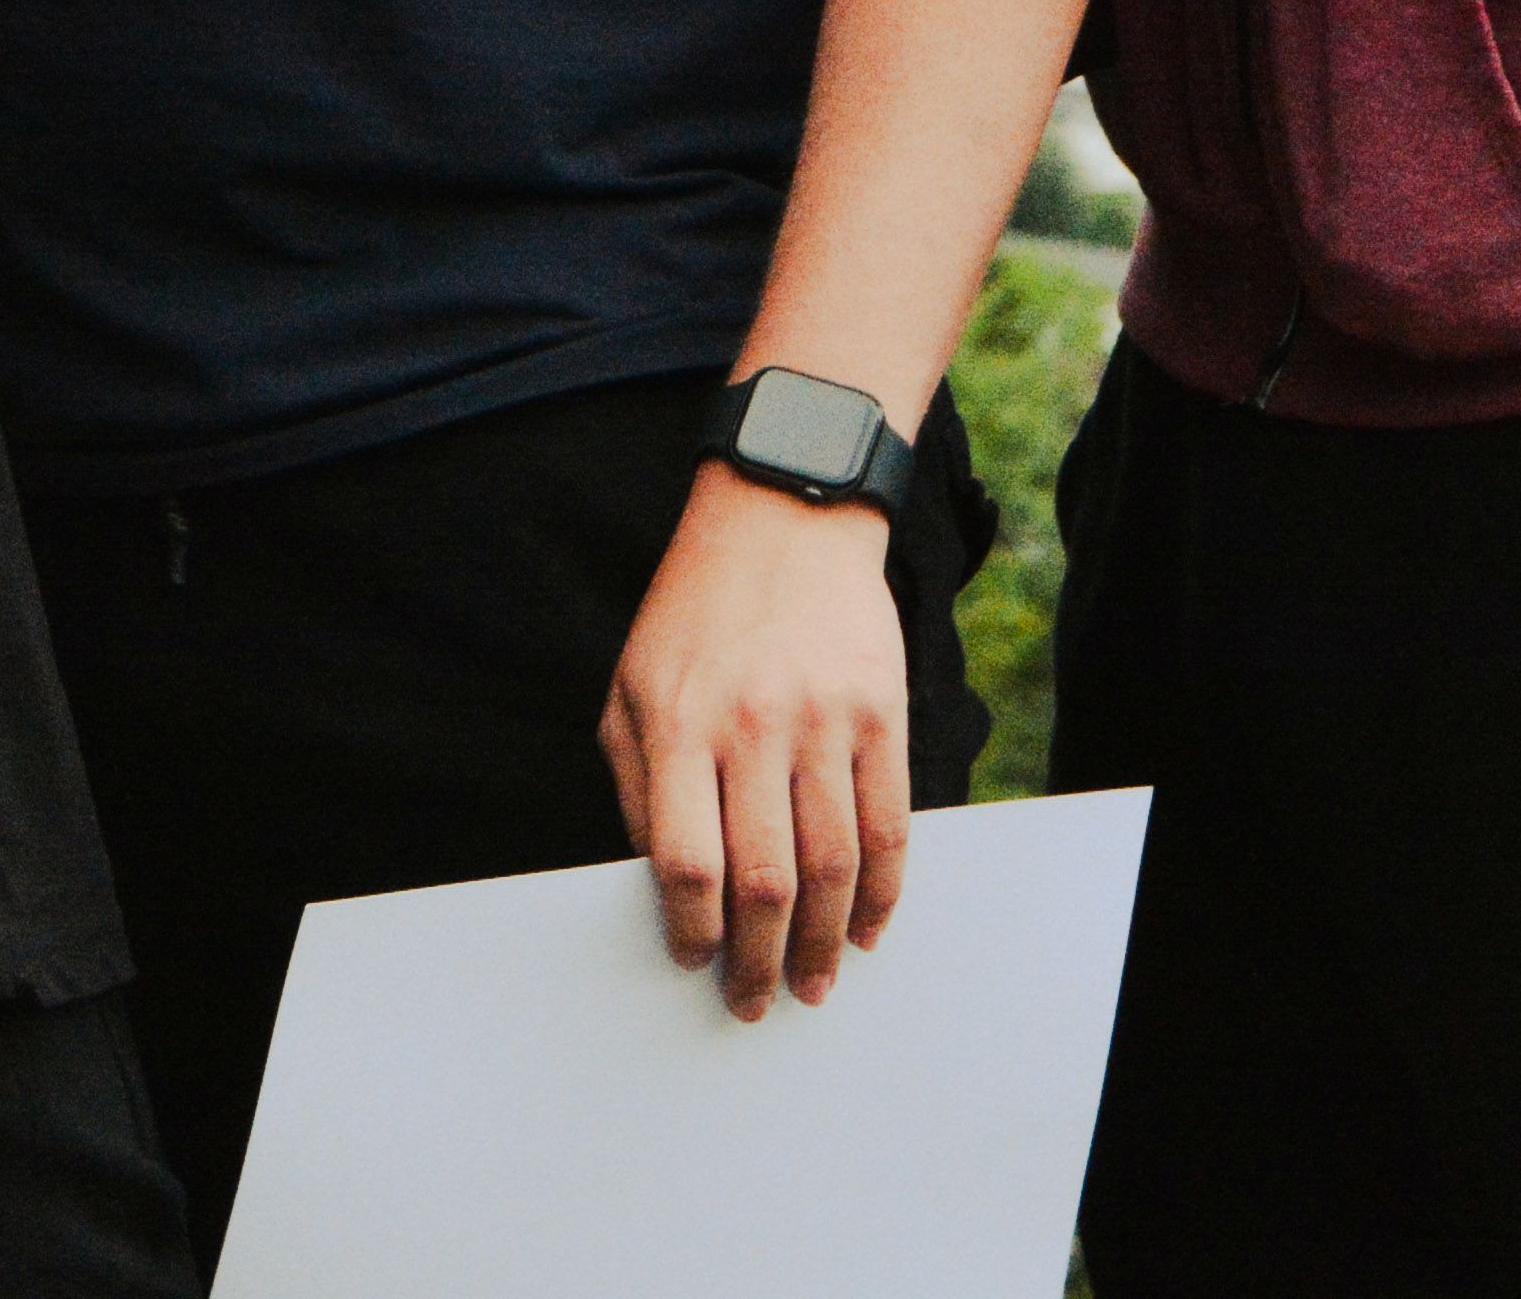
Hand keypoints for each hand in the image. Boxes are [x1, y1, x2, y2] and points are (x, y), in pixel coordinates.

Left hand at [602, 471, 911, 1019]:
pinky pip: (889, 827)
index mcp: (678, 724)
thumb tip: (659, 886)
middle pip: (764, 881)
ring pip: (834, 867)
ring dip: (827, 945)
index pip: (685, 861)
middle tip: (757, 1001)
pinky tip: (868, 929)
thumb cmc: (693, 614)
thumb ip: (637, 785)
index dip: (690, 929)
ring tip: (816, 984)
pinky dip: (883, 895)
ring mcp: (825, 721)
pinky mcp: (881, 714)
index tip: (692, 960)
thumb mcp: (631, 687)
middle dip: (761, 960)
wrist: (783, 518)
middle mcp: (752, 727)